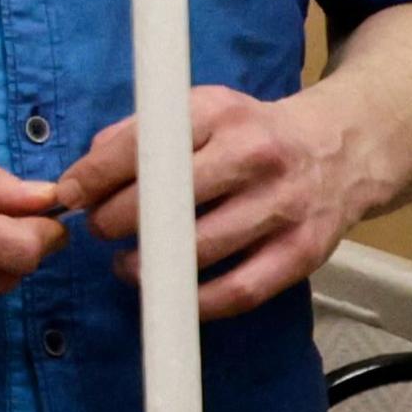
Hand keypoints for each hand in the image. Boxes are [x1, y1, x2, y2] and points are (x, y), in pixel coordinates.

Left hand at [55, 85, 377, 317]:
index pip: (144, 145)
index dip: (95, 175)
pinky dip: (198, 302)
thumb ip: (141, 133)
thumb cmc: (251, 132)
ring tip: (127, 264)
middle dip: (116, 220)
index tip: (69, 195)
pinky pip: (241, 290)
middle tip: (98, 228)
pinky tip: (172, 294)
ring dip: (150, 265)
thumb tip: (84, 172)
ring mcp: (284, 206)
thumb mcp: (199, 108)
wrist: (342, 148)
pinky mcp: (304, 252)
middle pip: (168, 199)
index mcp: (220, 113)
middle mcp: (256, 156)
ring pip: (200, 248)